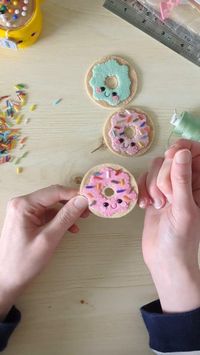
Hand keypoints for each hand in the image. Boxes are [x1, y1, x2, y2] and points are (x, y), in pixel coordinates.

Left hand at [0, 185, 87, 320]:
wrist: (7, 280)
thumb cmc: (23, 262)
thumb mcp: (49, 238)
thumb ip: (66, 217)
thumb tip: (82, 201)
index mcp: (24, 205)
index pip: (54, 191)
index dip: (74, 194)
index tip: (90, 200)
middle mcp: (22, 204)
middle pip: (53, 196)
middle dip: (71, 203)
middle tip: (88, 211)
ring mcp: (24, 212)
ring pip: (52, 205)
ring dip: (67, 212)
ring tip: (80, 221)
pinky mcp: (27, 220)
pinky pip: (47, 214)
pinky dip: (59, 220)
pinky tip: (69, 228)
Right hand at [138, 139, 199, 312]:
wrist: (164, 260)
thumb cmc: (180, 239)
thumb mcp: (183, 208)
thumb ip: (181, 179)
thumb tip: (181, 152)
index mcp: (199, 184)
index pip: (195, 152)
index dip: (183, 148)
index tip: (172, 155)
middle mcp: (185, 183)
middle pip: (170, 158)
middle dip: (164, 177)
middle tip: (167, 198)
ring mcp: (168, 188)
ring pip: (156, 168)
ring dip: (152, 185)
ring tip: (158, 205)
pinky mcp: (153, 194)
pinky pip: (145, 179)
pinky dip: (142, 191)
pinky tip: (145, 206)